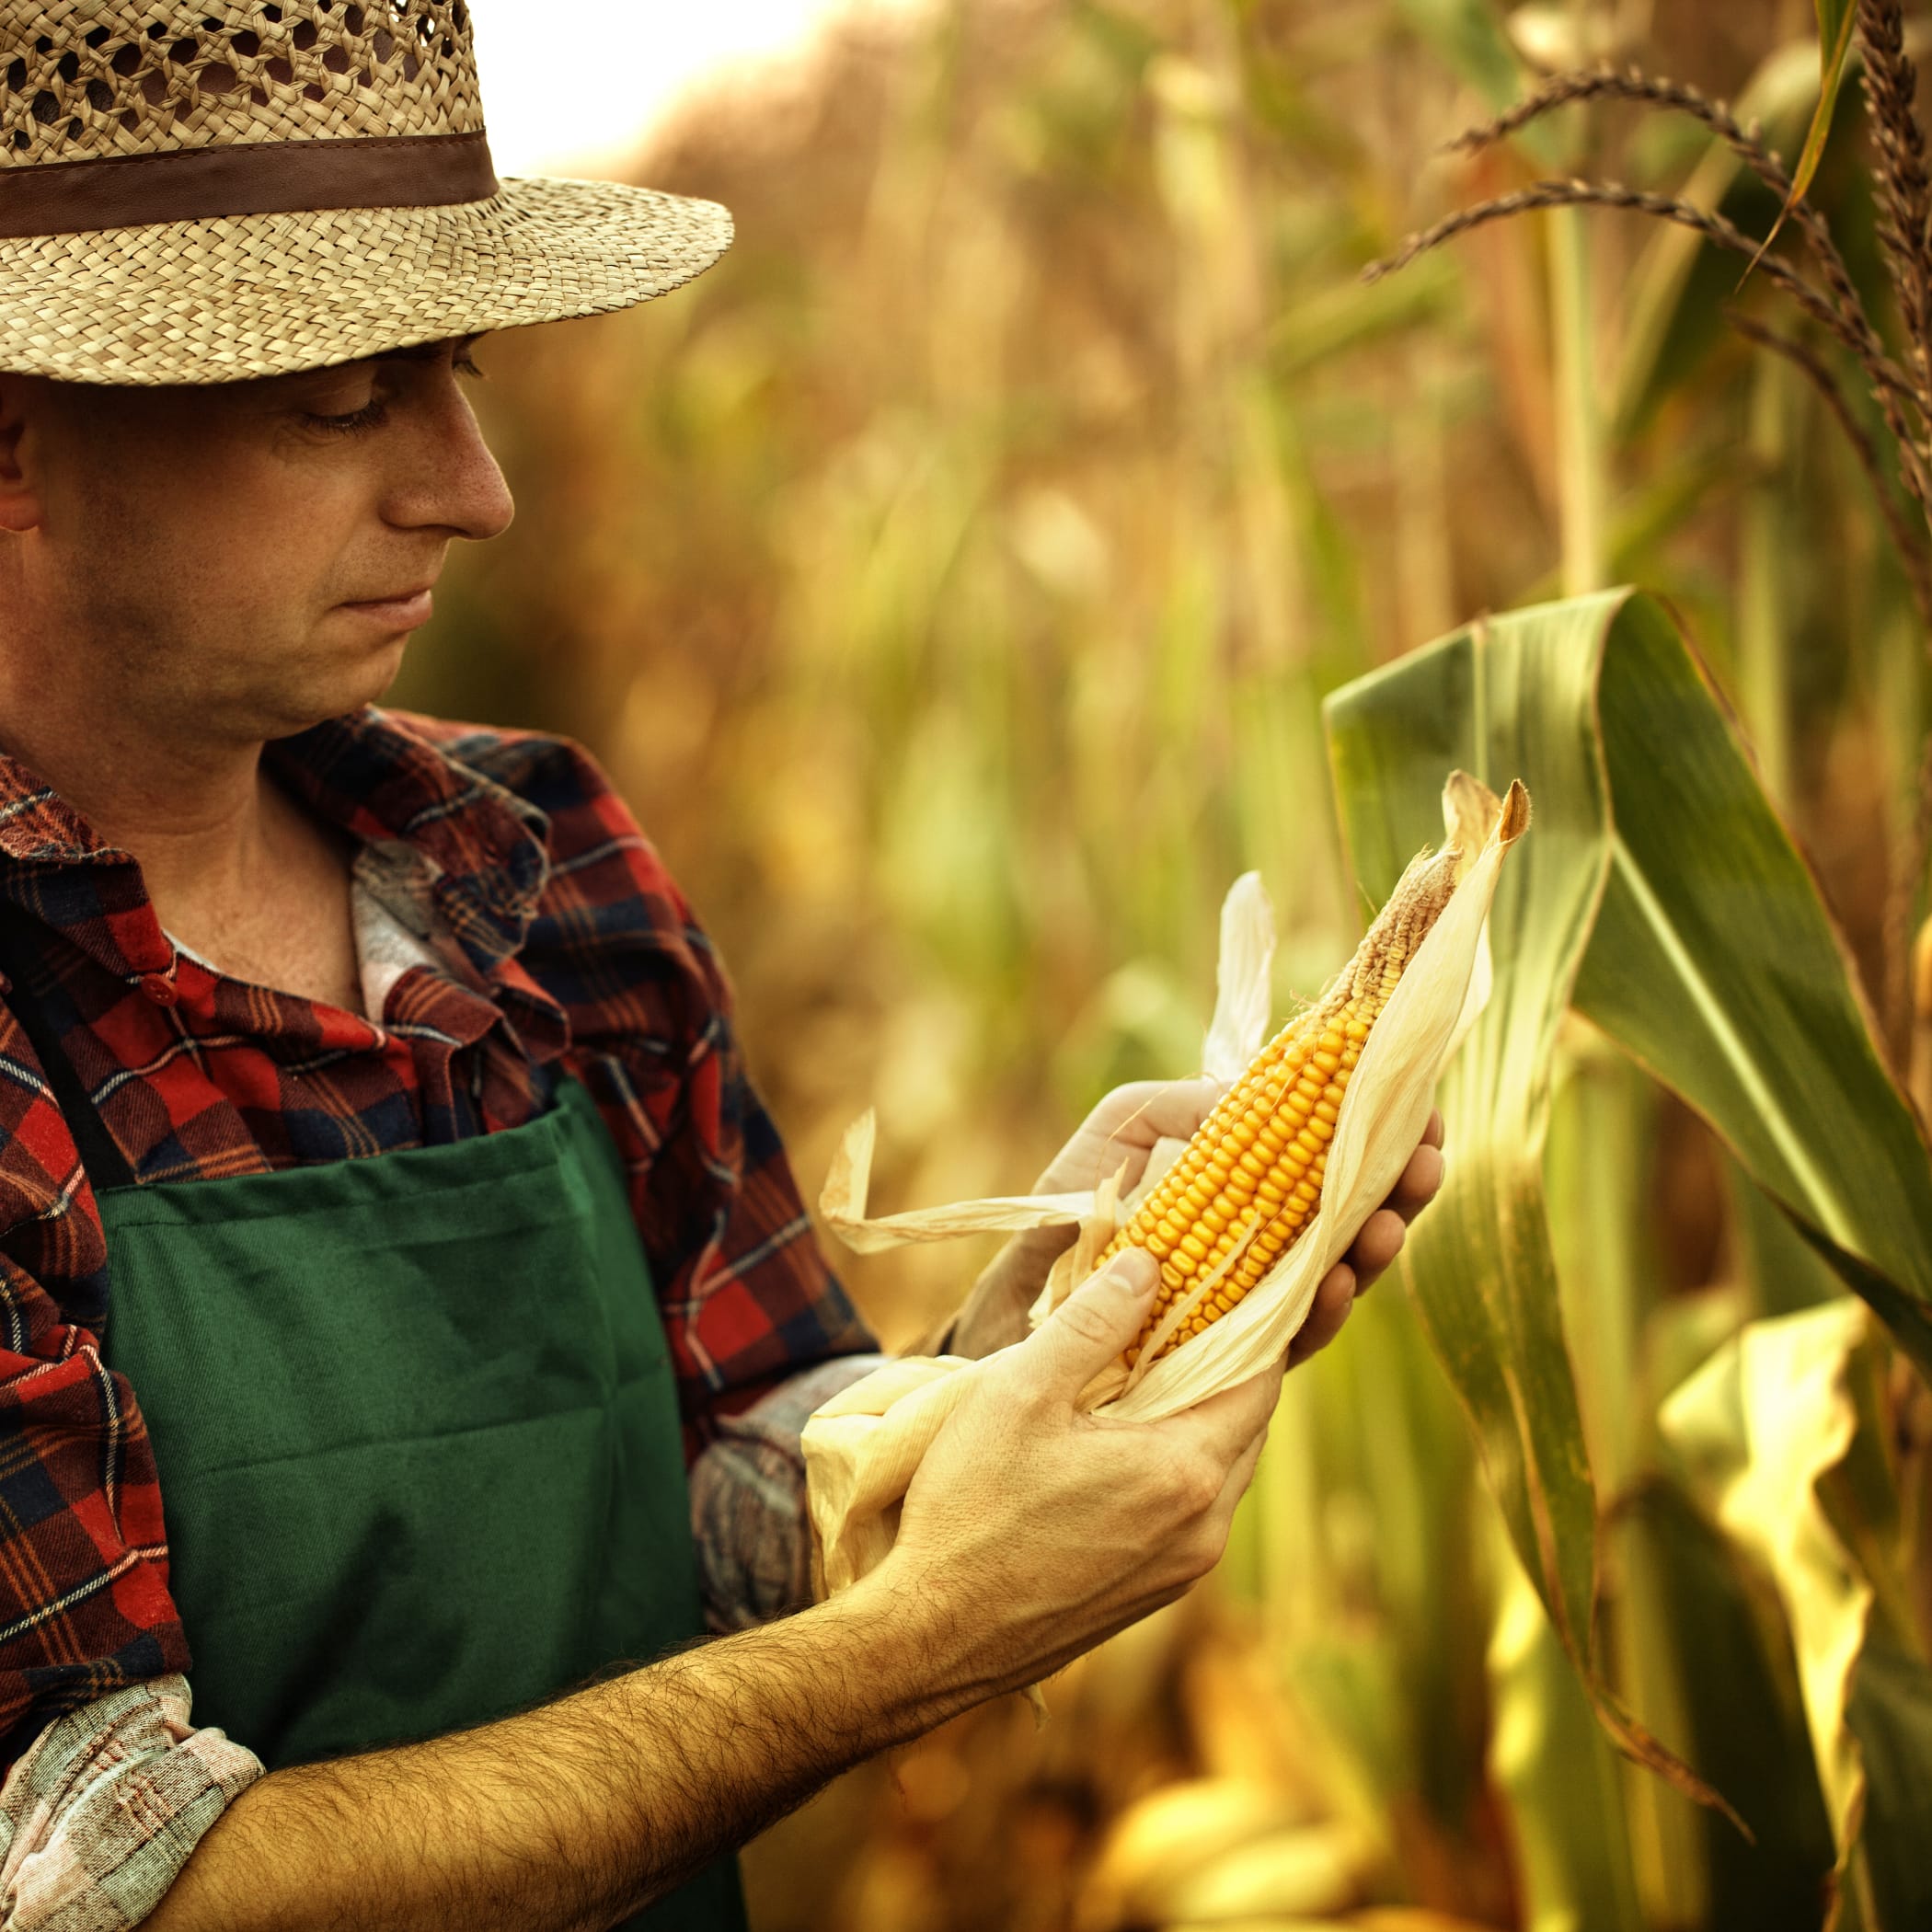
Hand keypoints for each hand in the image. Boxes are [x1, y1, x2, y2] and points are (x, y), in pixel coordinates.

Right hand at [873, 1249, 1280, 1707]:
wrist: (931, 1638)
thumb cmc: (969, 1511)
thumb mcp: (1019, 1392)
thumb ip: (1092, 1322)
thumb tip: (1150, 1264)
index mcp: (1186, 1471)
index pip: (1262, 1378)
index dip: (1255, 1321)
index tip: (1232, 1278)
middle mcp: (1205, 1528)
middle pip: (1248, 1423)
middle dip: (1229, 1364)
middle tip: (1192, 1311)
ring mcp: (1183, 1569)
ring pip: (1221, 1468)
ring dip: (1200, 1415)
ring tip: (1153, 1368)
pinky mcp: (1154, 1593)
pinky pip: (1191, 1509)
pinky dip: (1176, 1462)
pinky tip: (1124, 1439)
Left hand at [941, 1081, 1447, 1364]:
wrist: (1018, 1295)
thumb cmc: (1071, 1205)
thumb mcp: (1125, 1128)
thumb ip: (1186, 1105)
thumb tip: (1256, 1095)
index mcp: (1252, 1180)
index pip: (1335, 1153)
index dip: (1384, 1132)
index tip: (1421, 1107)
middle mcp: (1268, 1240)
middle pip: (1357, 1213)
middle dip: (1400, 1187)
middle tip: (1428, 1159)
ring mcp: (1258, 1298)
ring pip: (1341, 1273)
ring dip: (1375, 1248)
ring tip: (1390, 1220)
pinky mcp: (1234, 1353)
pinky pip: (1292, 1335)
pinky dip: (1319, 1307)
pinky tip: (1337, 1279)